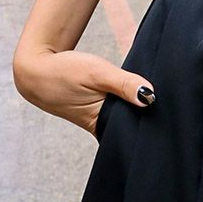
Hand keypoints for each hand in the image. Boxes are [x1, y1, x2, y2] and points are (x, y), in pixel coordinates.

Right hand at [13, 47, 155, 138]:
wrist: (35, 70)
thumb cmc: (64, 71)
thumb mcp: (97, 73)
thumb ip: (124, 83)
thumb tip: (150, 97)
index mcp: (99, 123)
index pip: (131, 131)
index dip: (148, 123)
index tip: (167, 115)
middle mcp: (98, 126)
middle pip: (128, 125)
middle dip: (144, 115)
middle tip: (166, 104)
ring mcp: (95, 119)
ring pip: (122, 116)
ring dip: (134, 107)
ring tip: (153, 97)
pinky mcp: (93, 110)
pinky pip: (114, 110)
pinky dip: (124, 102)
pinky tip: (136, 93)